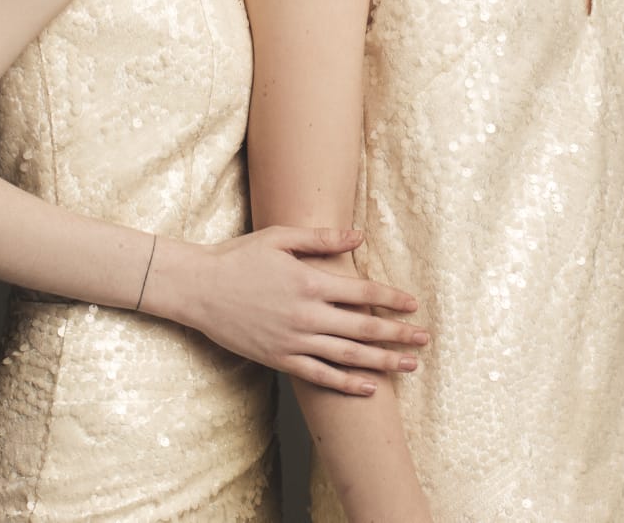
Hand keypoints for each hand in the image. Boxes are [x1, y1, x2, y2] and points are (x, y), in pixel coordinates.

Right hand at [145, 226, 427, 394]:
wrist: (200, 289)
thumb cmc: (240, 257)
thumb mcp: (281, 238)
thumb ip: (322, 238)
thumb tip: (359, 236)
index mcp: (310, 281)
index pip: (362, 292)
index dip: (391, 299)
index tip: (413, 305)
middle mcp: (307, 314)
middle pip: (362, 327)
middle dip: (397, 334)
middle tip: (424, 340)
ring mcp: (293, 340)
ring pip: (347, 355)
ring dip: (381, 361)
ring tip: (408, 366)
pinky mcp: (279, 359)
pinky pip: (320, 376)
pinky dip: (346, 384)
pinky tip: (368, 388)